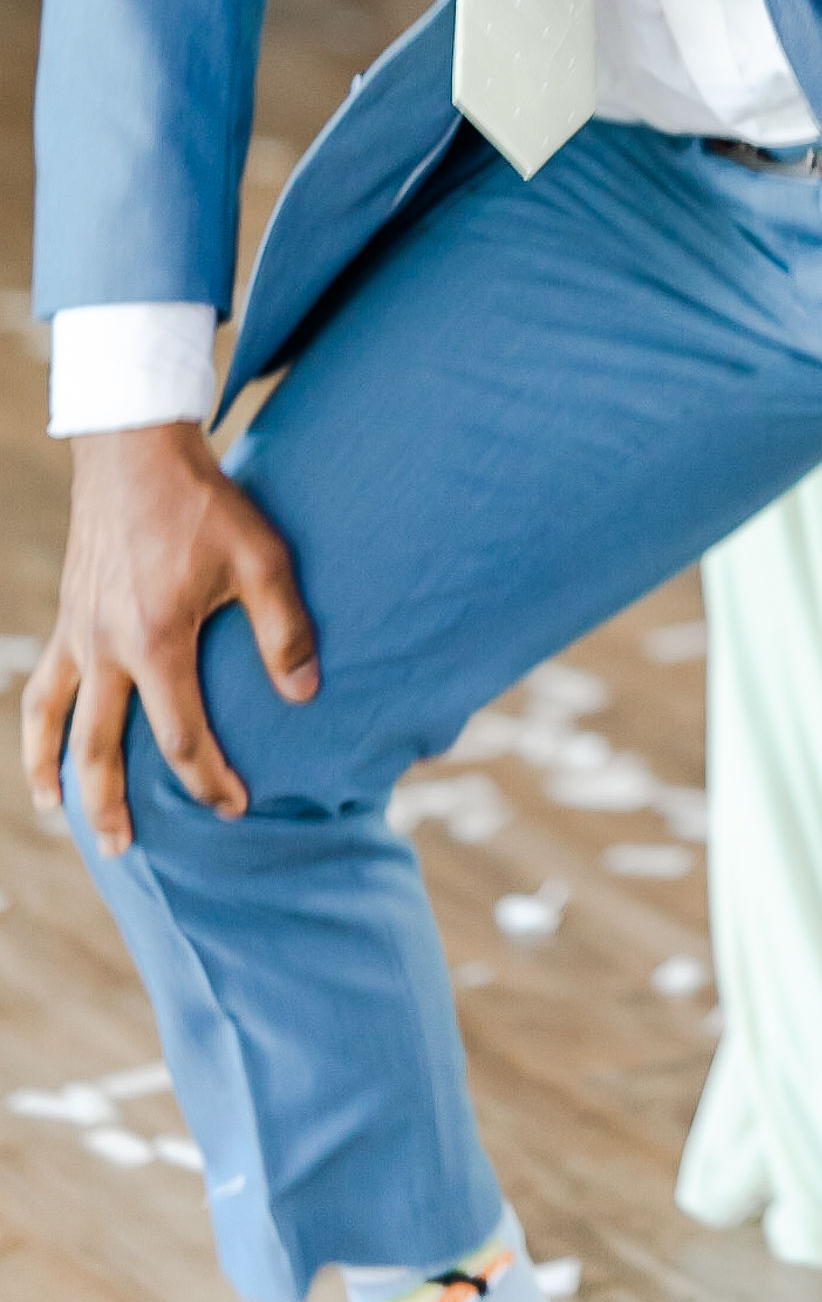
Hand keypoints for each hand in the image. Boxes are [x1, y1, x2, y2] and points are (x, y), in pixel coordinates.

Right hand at [22, 424, 318, 854]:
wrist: (137, 448)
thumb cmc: (206, 501)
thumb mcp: (263, 557)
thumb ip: (285, 630)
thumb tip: (303, 696)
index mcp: (157, 640)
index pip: (182, 738)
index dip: (211, 780)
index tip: (235, 806)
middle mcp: (107, 648)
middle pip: (101, 750)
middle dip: (115, 807)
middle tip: (128, 852)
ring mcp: (79, 633)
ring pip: (53, 723)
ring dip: (58, 776)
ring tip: (65, 816)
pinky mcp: (67, 616)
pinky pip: (42, 686)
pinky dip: (36, 727)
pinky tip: (44, 748)